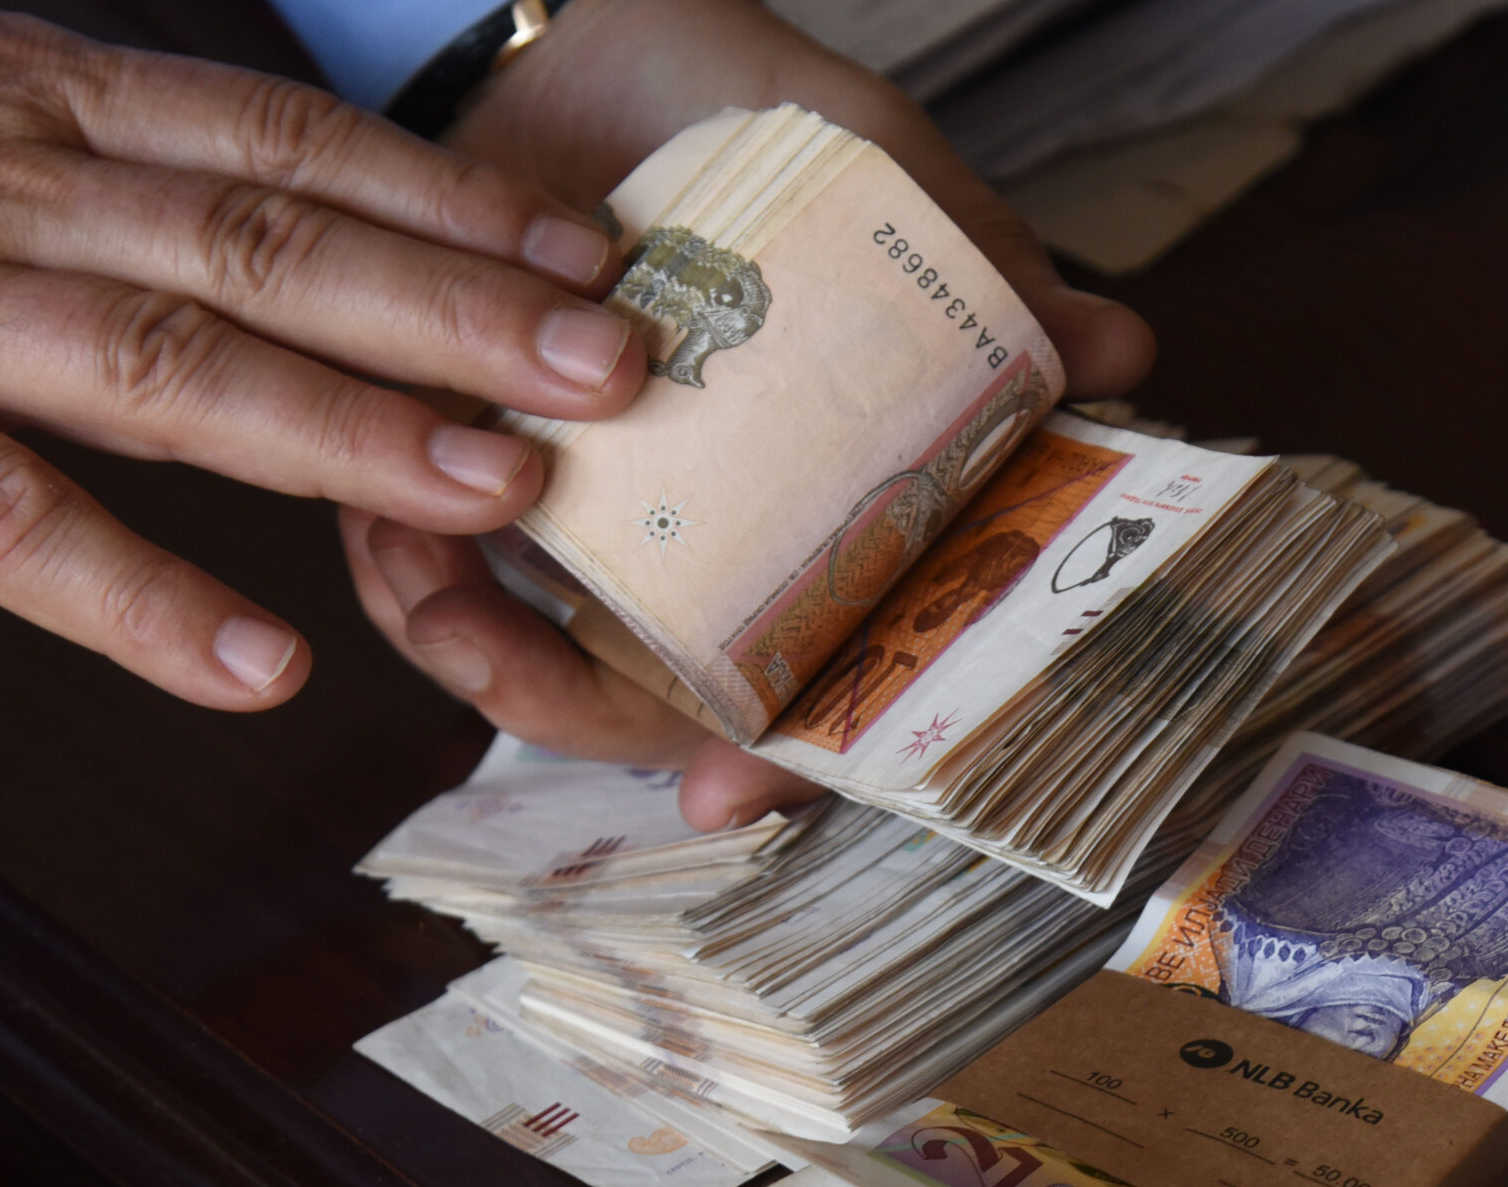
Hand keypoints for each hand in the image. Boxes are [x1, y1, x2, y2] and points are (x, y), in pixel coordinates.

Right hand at [0, 5, 650, 707]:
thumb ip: (80, 166)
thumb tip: (256, 209)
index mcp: (19, 97)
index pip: (278, 139)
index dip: (444, 197)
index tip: (581, 254)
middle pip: (264, 241)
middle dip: (455, 308)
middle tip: (614, 367)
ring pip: (166, 362)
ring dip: (348, 432)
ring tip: (498, 494)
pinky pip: (4, 524)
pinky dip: (140, 599)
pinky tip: (259, 667)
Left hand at [344, 0, 1156, 828]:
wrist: (596, 34)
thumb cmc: (751, 116)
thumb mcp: (868, 173)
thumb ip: (974, 266)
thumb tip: (1118, 347)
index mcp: (821, 513)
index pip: (823, 683)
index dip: (785, 756)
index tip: (730, 790)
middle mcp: (705, 546)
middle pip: (657, 706)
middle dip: (585, 719)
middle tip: (526, 678)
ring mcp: (587, 520)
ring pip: (531, 657)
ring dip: (477, 656)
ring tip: (441, 605)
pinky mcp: (465, 468)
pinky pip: (423, 563)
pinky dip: (400, 565)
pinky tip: (389, 534)